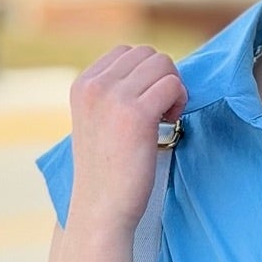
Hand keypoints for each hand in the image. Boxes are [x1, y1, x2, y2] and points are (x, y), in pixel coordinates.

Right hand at [66, 43, 188, 232]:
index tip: (147, 103)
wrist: (101, 209)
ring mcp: (113, 97)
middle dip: (162, 78)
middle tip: (162, 111)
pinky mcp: (136, 114)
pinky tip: (171, 124)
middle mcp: (94, 85)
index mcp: (82, 85)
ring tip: (167, 117)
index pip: (126, 52)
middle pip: (147, 54)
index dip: (146, 74)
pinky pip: (172, 85)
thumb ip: (114, 95)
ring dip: (173, 88)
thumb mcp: (98, 123)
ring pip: (162, 65)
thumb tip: (155, 72)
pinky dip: (179, 100)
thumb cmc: (107, 173)